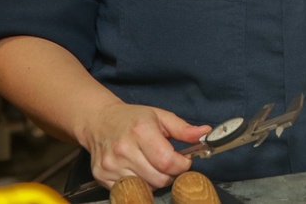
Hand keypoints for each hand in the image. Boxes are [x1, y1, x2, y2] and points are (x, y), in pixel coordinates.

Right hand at [80, 102, 210, 189]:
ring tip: (152, 164)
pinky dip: (140, 183)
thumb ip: (184, 129)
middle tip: (169, 163)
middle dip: (171, 173)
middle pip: (159, 178)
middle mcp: (124, 149)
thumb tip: (206, 133)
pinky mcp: (102, 176)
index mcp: (141, 131)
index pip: (168, 161)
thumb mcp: (161, 116)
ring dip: (155, 179)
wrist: (100, 121)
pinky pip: (130, 189)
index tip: (184, 160)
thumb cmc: (133, 118)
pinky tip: (139, 169)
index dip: (182, 165)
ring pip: (146, 186)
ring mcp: (111, 165)